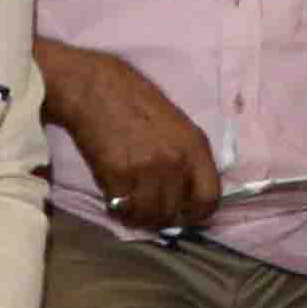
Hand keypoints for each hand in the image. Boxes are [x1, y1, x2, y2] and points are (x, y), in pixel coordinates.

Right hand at [50, 51, 221, 232]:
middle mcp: (175, 161)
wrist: (97, 89)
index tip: (185, 217)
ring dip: (139, 217)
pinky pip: (122, 208)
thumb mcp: (178, 127)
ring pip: (148, 215)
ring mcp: (146, 169)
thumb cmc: (137, 103)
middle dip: (162, 218)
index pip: (209, 198)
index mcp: (196, 147)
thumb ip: (186, 161)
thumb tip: (185, 198)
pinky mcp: (117, 175)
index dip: (198, 215)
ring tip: (131, 207)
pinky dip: (118, 209)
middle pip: (174, 212)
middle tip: (150, 213)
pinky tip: (115, 199)